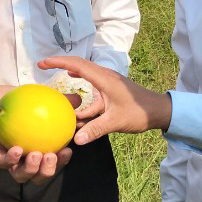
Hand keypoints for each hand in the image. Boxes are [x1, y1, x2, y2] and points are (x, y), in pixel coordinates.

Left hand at [0, 86, 71, 183]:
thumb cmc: (5, 99)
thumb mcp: (33, 97)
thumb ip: (55, 100)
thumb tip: (78, 100)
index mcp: (34, 146)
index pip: (51, 160)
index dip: (61, 161)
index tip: (68, 150)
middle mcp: (21, 157)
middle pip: (38, 175)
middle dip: (48, 172)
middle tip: (52, 157)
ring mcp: (6, 157)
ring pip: (20, 175)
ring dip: (31, 170)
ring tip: (37, 156)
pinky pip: (1, 162)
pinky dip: (10, 159)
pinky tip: (17, 150)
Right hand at [38, 55, 171, 142]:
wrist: (159, 111)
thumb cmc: (139, 112)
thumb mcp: (115, 122)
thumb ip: (95, 129)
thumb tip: (76, 139)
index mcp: (104, 79)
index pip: (77, 64)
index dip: (58, 61)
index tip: (43, 63)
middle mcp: (104, 77)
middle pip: (78, 65)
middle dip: (60, 64)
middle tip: (42, 66)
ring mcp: (107, 84)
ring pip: (84, 77)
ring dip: (70, 79)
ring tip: (54, 83)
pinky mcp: (110, 92)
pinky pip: (91, 91)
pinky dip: (81, 97)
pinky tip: (74, 108)